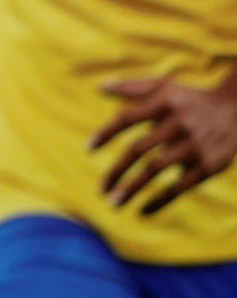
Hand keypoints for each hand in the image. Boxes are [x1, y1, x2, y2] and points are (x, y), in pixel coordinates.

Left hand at [93, 68, 236, 215]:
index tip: (88, 149)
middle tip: (100, 190)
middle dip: (117, 170)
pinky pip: (180, 186)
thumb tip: (100, 88)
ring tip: (114, 203)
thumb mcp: (165, 87)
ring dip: (133, 188)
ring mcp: (195, 145)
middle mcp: (179, 123)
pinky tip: (143, 210)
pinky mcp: (209, 165)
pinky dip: (160, 200)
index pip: (127, 117)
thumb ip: (132, 88)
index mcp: (164, 102)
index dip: (106, 133)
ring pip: (156, 169)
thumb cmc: (191, 100)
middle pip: (139, 148)